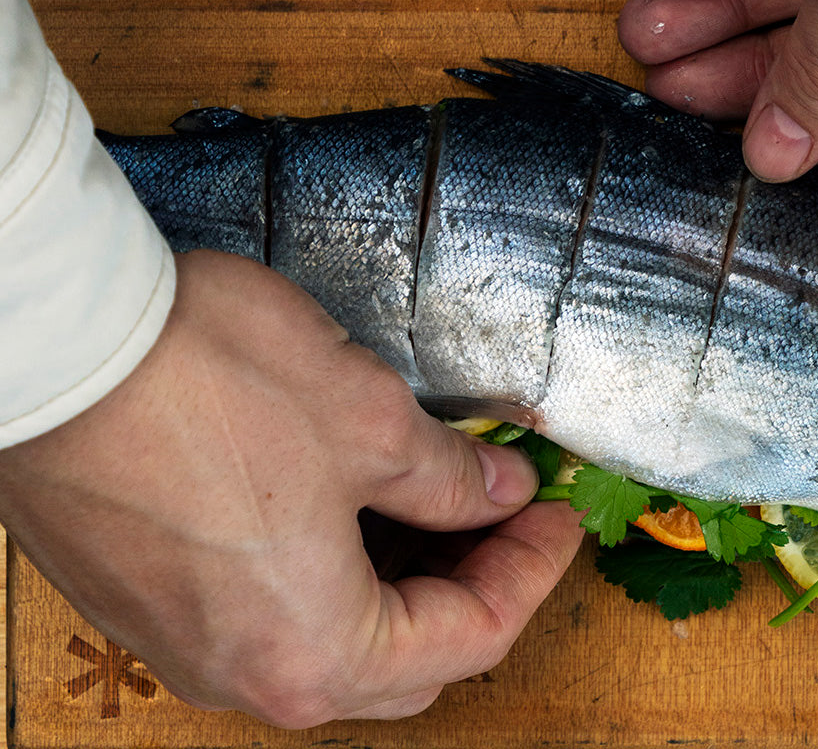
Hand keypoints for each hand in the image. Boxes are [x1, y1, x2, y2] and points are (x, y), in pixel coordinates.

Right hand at [0, 250, 583, 726]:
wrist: (54, 348)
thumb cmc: (198, 384)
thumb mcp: (369, 421)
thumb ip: (451, 477)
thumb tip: (498, 492)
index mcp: (317, 653)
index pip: (474, 635)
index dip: (533, 569)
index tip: (558, 516)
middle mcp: (249, 674)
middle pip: (410, 658)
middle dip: (474, 584)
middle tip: (507, 513)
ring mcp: (190, 645)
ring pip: (339, 639)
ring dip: (403, 578)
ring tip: (439, 499)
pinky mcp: (153, 602)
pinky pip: (271, 613)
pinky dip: (333, 571)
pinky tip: (352, 502)